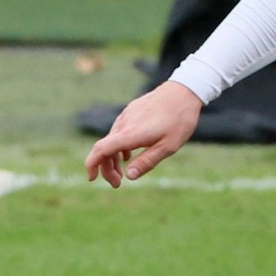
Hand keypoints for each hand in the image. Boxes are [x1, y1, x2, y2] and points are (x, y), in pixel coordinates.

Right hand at [84, 82, 203, 187]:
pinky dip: (118, 146)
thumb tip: (129, 176)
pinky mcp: (131, 111)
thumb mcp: (168, 147)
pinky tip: (126, 155)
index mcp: (131, 134)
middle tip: (117, 184)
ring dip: (113, 158)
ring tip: (122, 173)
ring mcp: (127, 116)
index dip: (92, 164)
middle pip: (104, 148)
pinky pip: (119, 132)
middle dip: (106, 168)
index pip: (101, 149)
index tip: (91, 178)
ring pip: (111, 140)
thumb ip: (147, 161)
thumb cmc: (179, 120)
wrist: (184, 91)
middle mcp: (124, 124)